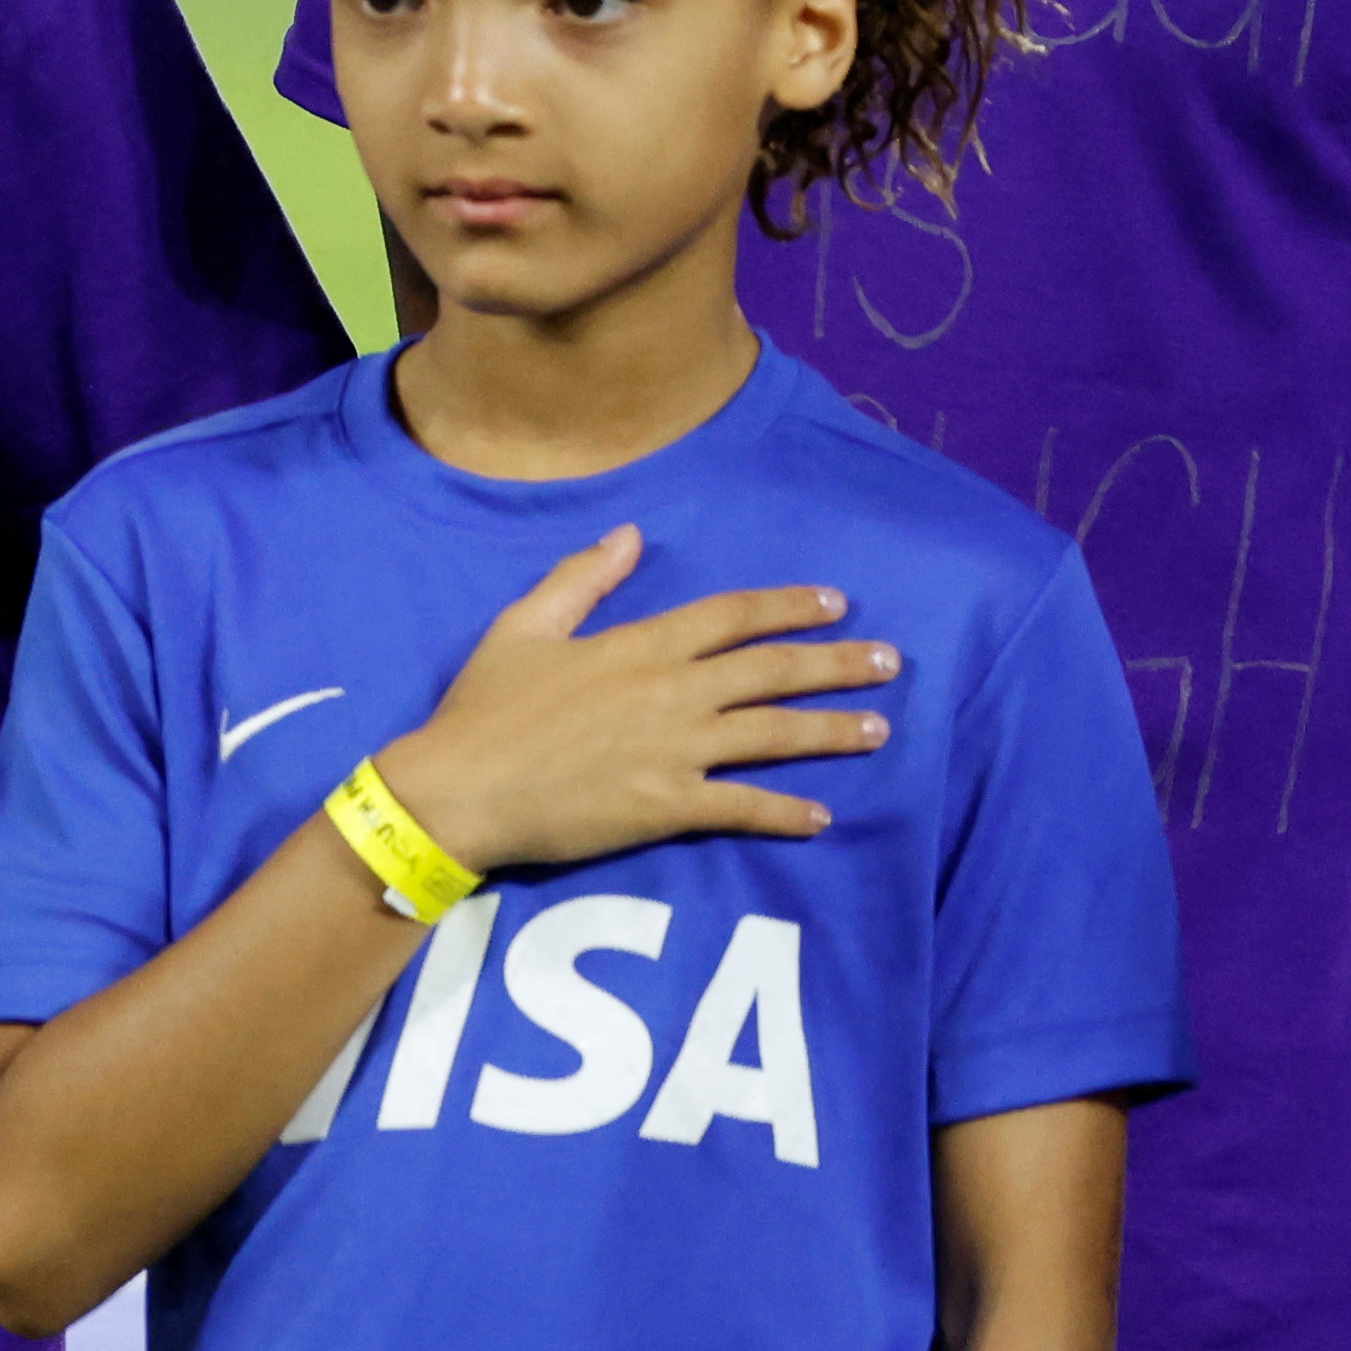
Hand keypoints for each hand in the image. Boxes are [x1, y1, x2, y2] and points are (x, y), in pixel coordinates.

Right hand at [375, 531, 895, 874]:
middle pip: (772, 670)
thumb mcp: (524, 626)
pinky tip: (821, 816)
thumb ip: (581, 578)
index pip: (733, 616)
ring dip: (831, 730)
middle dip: (837, 663)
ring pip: (773, 733)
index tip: (836, 603)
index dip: (790, 606)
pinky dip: (785, 812)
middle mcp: (671, 692)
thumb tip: (629, 534)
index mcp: (641, 644)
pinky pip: (742, 807)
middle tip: (890, 662)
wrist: (460, 789)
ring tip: (878, 728)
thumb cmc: (485, 709)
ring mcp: (674, 751)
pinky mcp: (667, 806)